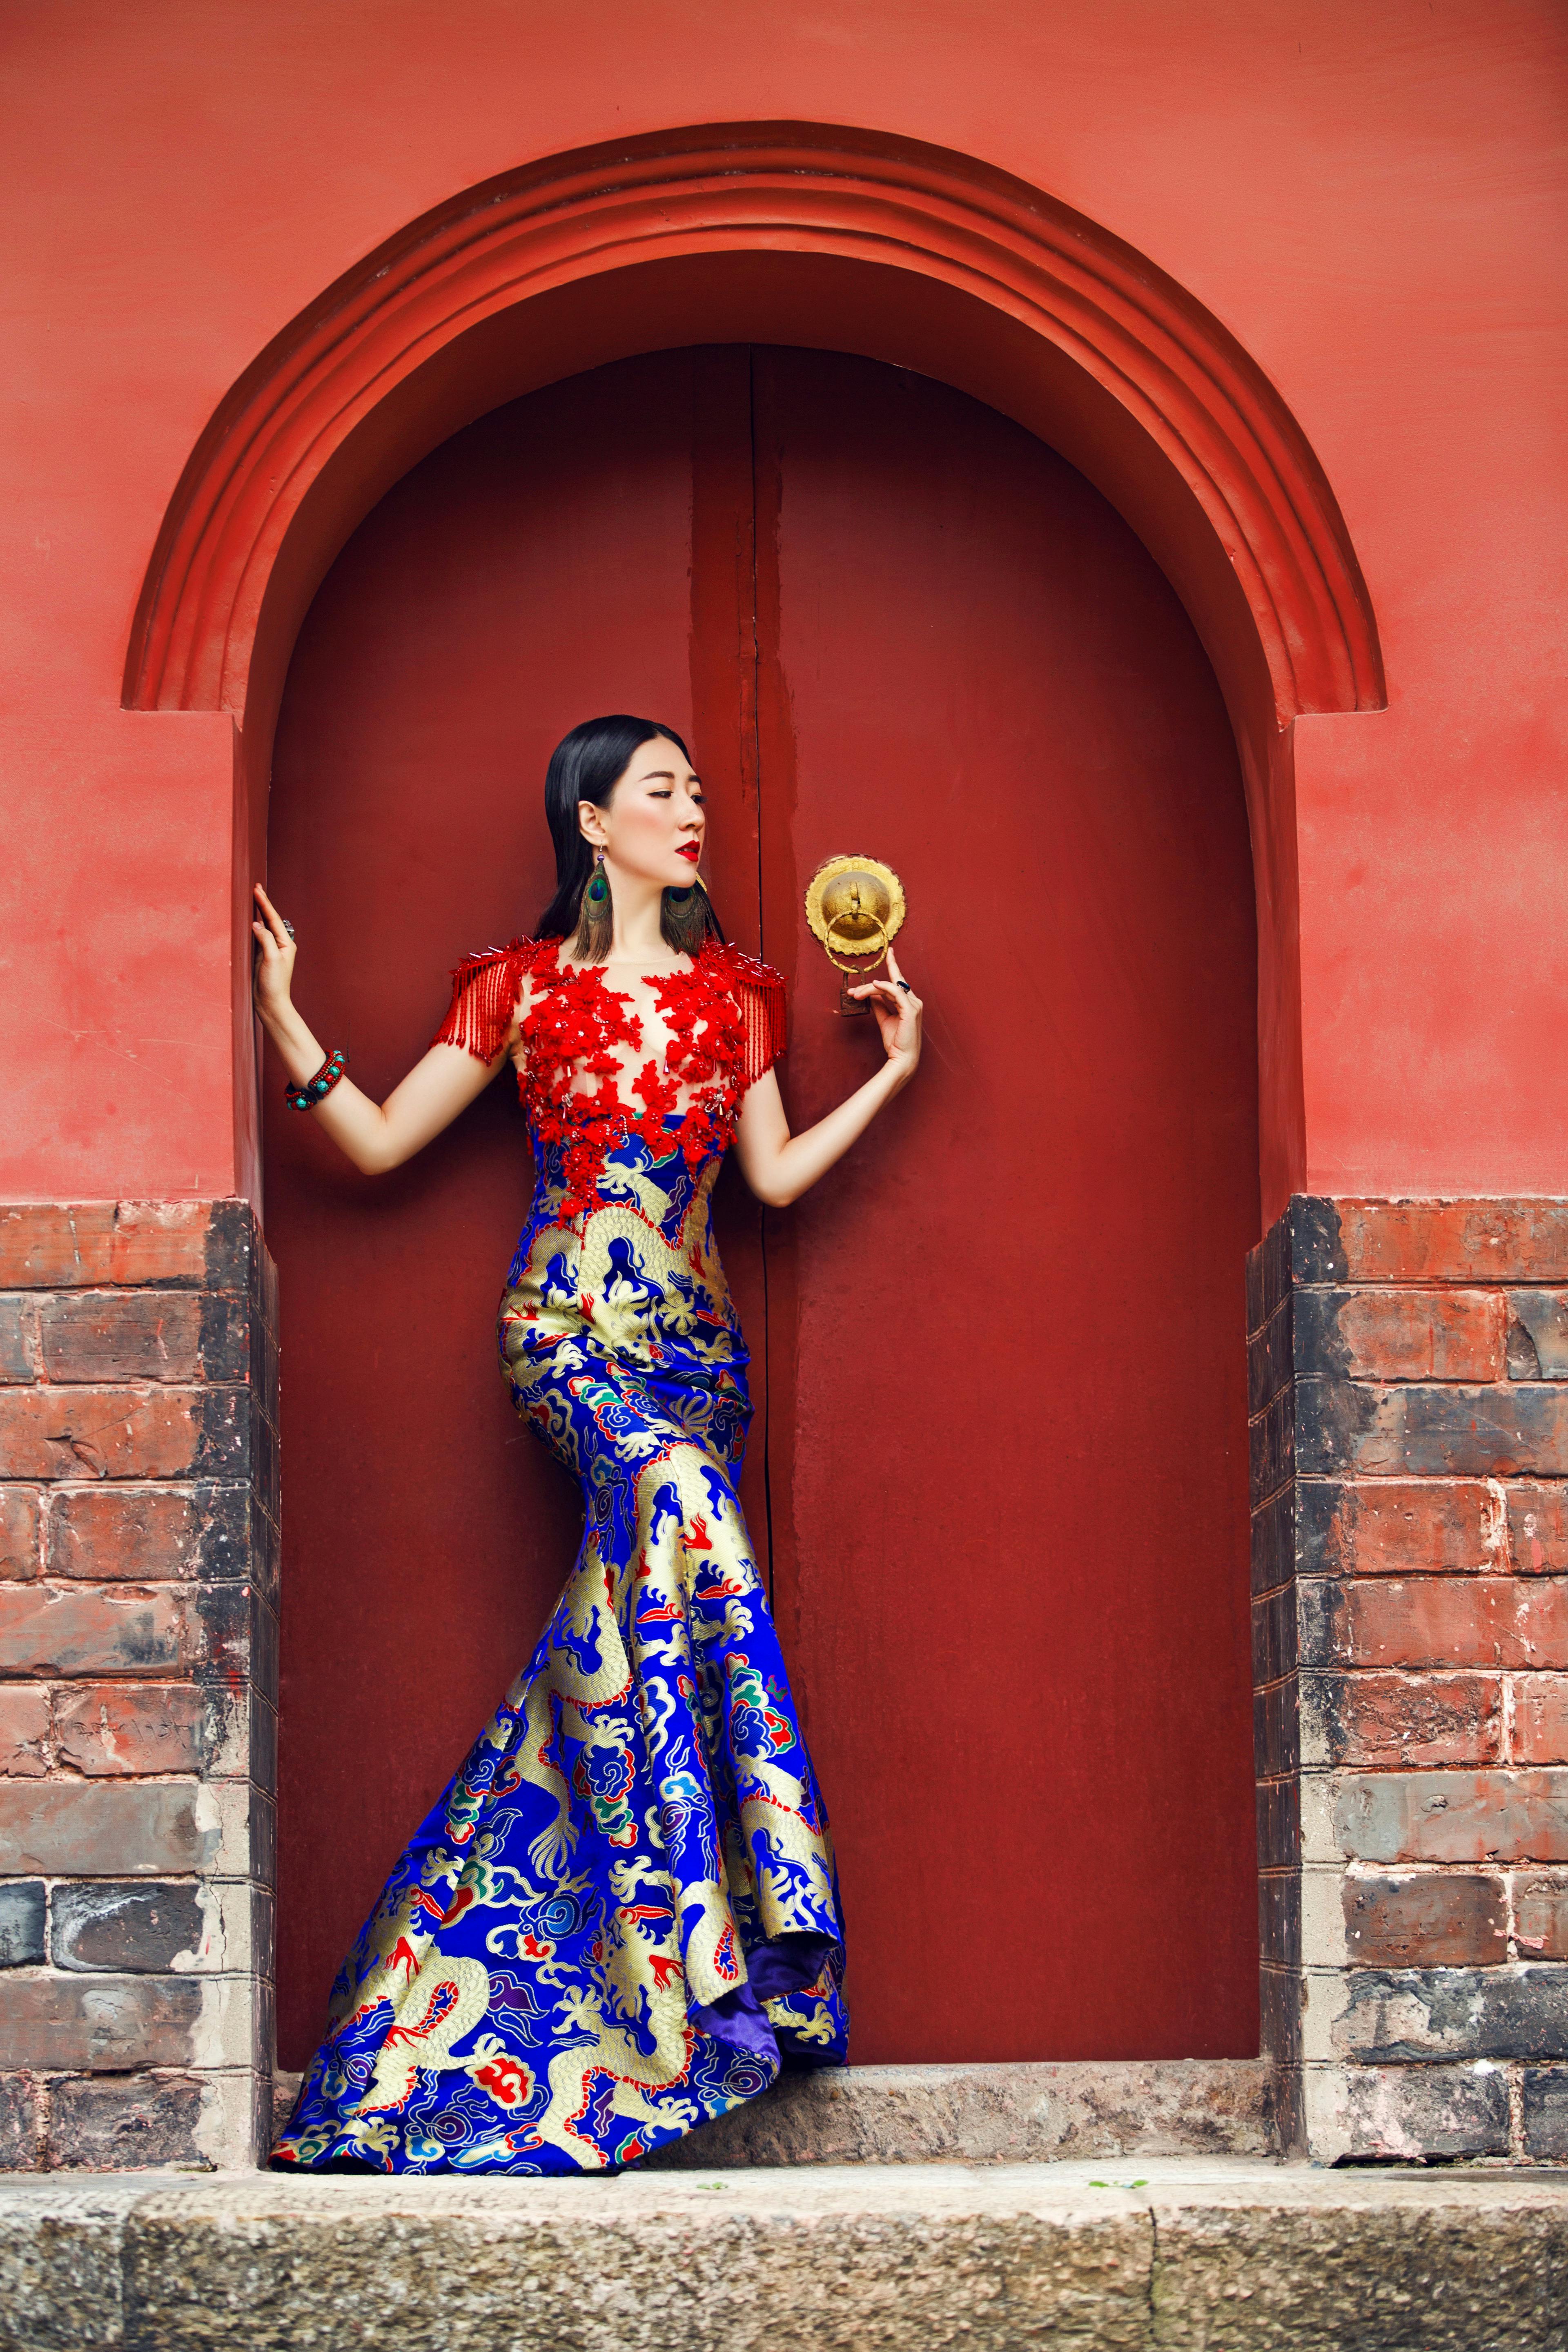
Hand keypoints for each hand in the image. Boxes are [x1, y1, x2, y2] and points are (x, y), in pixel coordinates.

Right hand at [251, 883, 297, 1025]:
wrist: (271, 1004)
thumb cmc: (275, 984)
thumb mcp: (271, 959)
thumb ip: (265, 940)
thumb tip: (257, 924)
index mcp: (285, 943)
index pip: (273, 919)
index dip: (265, 903)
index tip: (257, 890)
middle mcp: (279, 945)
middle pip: (269, 920)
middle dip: (262, 904)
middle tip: (255, 888)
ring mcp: (269, 950)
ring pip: (262, 927)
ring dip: (257, 913)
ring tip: (252, 899)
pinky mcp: (260, 957)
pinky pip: (256, 937)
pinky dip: (252, 927)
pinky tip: (248, 921)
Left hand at [847, 947, 922, 1083]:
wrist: (902, 1058)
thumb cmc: (896, 1042)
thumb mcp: (884, 1019)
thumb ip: (879, 1005)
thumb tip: (871, 994)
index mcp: (909, 1003)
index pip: (900, 981)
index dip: (894, 965)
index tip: (890, 952)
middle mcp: (914, 1001)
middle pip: (890, 984)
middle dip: (870, 985)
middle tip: (853, 991)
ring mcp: (914, 1005)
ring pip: (890, 987)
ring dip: (870, 989)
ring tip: (856, 995)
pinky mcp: (911, 1010)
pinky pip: (896, 993)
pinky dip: (885, 987)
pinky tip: (875, 986)